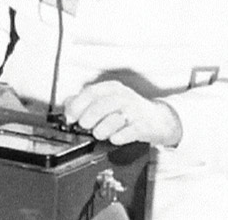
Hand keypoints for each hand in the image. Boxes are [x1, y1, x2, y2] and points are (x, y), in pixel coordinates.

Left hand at [63, 81, 182, 146]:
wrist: (159, 119)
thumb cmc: (128, 111)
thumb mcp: (107, 101)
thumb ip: (87, 102)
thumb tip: (67, 106)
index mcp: (111, 88)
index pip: (90, 92)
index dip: (77, 105)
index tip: (70, 117)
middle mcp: (123, 96)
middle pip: (100, 105)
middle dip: (88, 118)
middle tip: (84, 127)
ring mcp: (135, 111)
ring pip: (114, 118)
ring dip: (102, 129)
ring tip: (98, 134)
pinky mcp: (145, 126)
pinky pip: (130, 131)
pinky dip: (119, 137)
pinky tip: (114, 139)